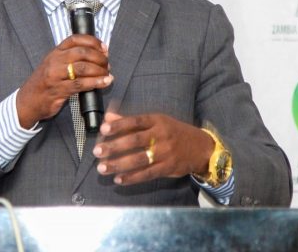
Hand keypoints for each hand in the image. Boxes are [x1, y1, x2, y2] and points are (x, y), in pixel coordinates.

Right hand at [16, 35, 112, 128]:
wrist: (27, 102)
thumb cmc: (44, 83)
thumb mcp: (53, 65)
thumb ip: (69, 59)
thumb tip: (95, 55)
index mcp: (55, 52)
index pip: (75, 39)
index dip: (92, 41)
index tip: (104, 47)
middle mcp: (55, 61)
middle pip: (82, 52)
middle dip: (99, 57)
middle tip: (107, 63)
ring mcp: (56, 75)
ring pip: (83, 67)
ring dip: (99, 70)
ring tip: (107, 74)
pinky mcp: (59, 90)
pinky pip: (81, 84)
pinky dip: (96, 82)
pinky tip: (104, 82)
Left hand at [93, 111, 213, 184]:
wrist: (200, 147)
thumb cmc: (173, 132)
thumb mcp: (156, 122)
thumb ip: (131, 121)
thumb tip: (108, 117)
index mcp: (157, 121)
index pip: (136, 121)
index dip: (119, 125)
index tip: (103, 129)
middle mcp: (161, 135)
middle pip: (135, 141)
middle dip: (114, 146)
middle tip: (97, 151)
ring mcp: (165, 153)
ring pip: (139, 159)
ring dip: (119, 164)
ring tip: (103, 168)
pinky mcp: (168, 168)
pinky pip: (148, 174)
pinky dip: (132, 178)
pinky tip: (119, 180)